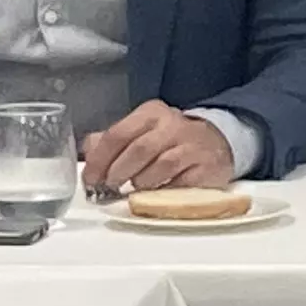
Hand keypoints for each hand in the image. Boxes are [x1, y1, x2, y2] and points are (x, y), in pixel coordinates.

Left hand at [80, 102, 234, 194]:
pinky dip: (163, 191)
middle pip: (138, 150)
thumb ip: (112, 141)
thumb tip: (88, 151)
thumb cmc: (170, 141)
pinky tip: (156, 192)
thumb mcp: (141, 132)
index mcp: (151, 113)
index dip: (100, 160)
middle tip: (109, 188)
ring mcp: (192, 145)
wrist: (217, 144)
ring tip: (134, 189)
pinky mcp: (206, 166)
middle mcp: (173, 124)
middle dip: (118, 173)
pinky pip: (179, 182)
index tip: (90, 179)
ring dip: (140, 183)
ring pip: (159, 166)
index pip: (118, 134)